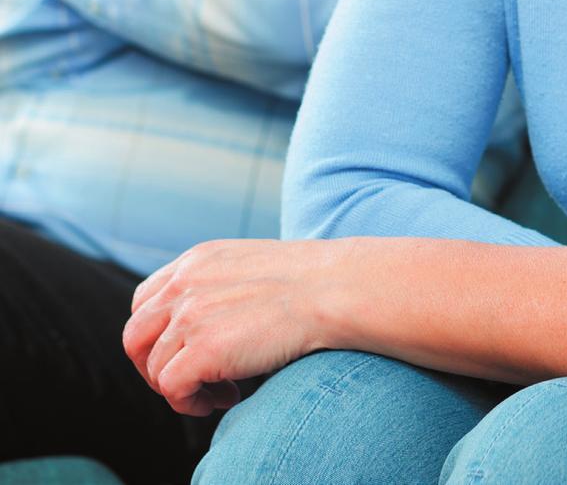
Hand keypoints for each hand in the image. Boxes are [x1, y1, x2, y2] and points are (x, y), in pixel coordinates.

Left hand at [123, 238, 346, 415]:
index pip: (145, 301)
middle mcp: (185, 285)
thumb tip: (206, 323)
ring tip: (223, 391)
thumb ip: (217, 285)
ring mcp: (190, 316)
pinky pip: (171, 390)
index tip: (188, 352)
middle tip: (194, 381)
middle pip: (134, 338)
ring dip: (182, 390)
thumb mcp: (249, 266)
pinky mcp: (203, 351)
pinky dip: (191, 403)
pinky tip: (229, 396)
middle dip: (155, 368)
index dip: (158, 335)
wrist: (333, 288)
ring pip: (154, 370)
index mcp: (196, 260)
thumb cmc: (308, 282)